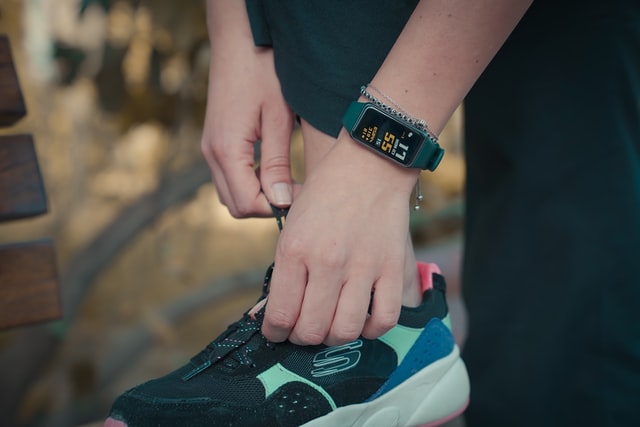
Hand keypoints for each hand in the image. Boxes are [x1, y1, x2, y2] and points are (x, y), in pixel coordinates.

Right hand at [201, 3, 296, 216]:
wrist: (239, 41)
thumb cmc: (263, 72)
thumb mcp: (278, 119)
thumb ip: (277, 164)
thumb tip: (281, 202)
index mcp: (226, 150)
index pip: (248, 203)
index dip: (276, 208)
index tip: (302, 195)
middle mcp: (211, 154)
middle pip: (236, 205)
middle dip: (266, 206)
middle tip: (296, 190)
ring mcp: (209, 149)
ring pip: (230, 194)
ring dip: (257, 196)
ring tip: (286, 180)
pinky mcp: (213, 143)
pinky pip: (228, 177)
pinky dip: (248, 183)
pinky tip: (270, 169)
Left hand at [262, 131, 418, 345]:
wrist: (368, 166)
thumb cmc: (324, 196)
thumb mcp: (291, 228)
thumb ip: (282, 273)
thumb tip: (269, 315)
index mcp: (295, 250)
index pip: (280, 315)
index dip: (275, 333)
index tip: (277, 332)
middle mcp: (328, 261)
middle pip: (312, 330)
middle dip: (302, 338)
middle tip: (303, 329)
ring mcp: (363, 266)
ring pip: (346, 330)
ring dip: (335, 337)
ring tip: (331, 324)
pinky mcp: (392, 267)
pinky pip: (385, 318)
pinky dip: (372, 329)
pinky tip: (363, 319)